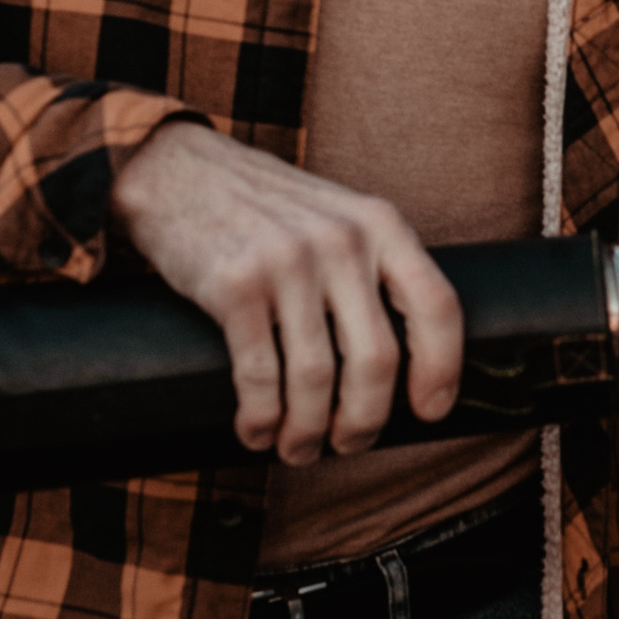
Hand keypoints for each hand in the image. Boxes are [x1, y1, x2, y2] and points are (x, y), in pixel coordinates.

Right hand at [111, 124, 460, 465]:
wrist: (176, 171)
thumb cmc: (264, 208)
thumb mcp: (337, 216)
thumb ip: (373, 267)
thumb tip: (406, 361)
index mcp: (380, 225)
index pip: (436, 305)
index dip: (442, 369)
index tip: (430, 411)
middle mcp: (341, 240)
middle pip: (377, 359)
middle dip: (365, 419)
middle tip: (350, 442)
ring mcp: (287, 262)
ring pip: (316, 377)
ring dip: (308, 431)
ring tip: (298, 448)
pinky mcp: (234, 285)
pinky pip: (259, 375)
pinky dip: (261, 418)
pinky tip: (258, 431)